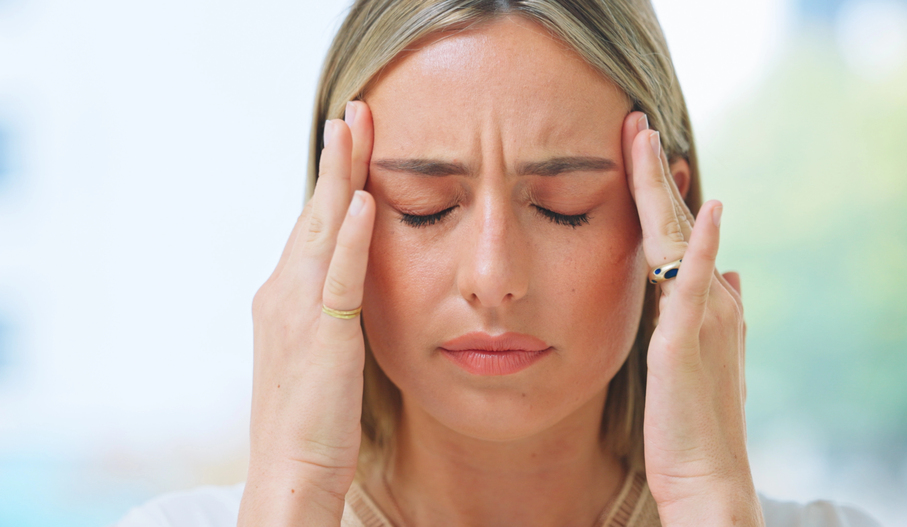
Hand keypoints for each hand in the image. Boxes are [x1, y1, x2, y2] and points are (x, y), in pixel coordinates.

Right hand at [237, 102, 374, 525]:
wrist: (290, 474)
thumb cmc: (311, 425)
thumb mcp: (320, 357)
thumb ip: (332, 316)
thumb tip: (351, 293)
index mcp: (283, 299)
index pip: (312, 226)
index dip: (332, 183)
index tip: (349, 142)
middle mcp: (281, 294)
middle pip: (314, 213)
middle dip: (337, 161)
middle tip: (353, 111)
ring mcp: (296, 312)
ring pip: (321, 229)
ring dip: (342, 176)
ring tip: (356, 128)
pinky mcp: (321, 336)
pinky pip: (337, 276)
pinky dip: (348, 237)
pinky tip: (363, 201)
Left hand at [622, 112, 762, 525]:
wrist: (707, 477)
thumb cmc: (694, 425)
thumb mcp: (702, 359)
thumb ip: (710, 313)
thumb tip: (731, 273)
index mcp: (706, 304)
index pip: (676, 236)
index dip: (659, 193)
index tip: (642, 152)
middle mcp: (712, 300)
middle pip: (675, 224)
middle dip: (653, 173)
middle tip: (635, 123)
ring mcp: (704, 316)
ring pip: (678, 239)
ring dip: (661, 187)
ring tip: (645, 139)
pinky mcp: (688, 339)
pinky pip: (694, 282)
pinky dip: (701, 244)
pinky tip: (705, 207)